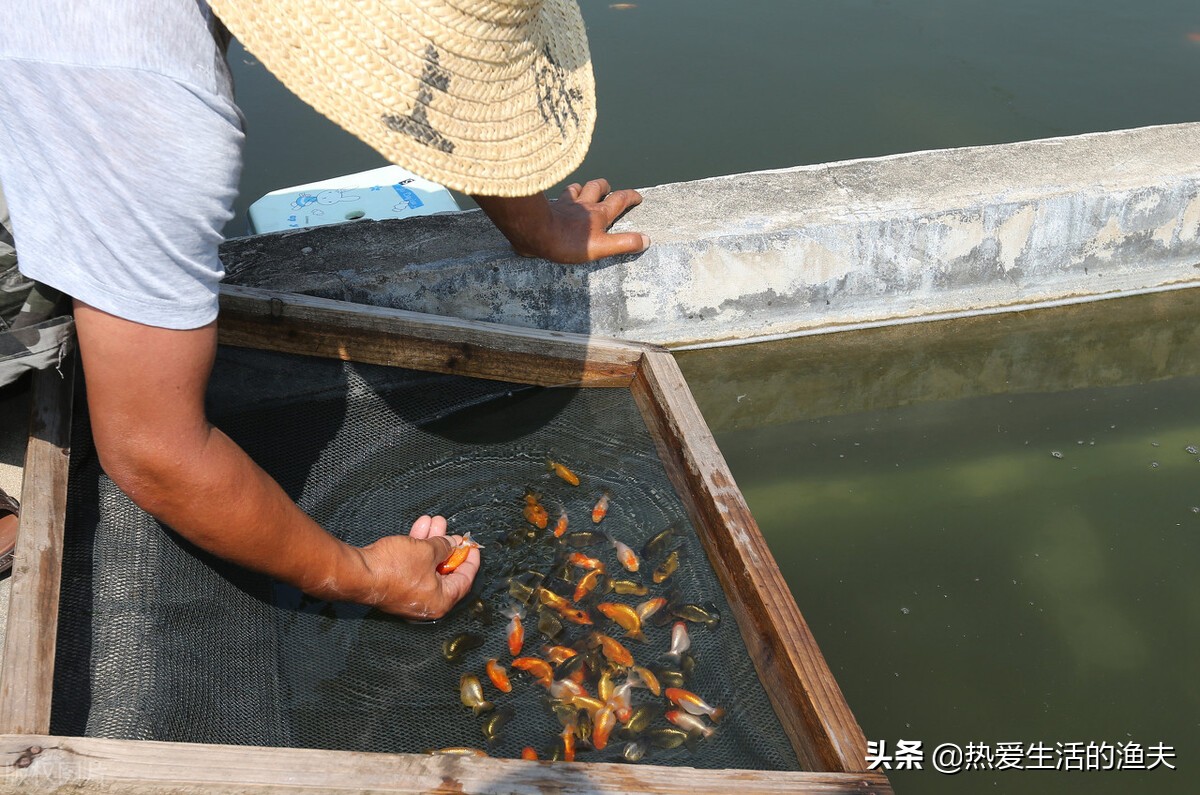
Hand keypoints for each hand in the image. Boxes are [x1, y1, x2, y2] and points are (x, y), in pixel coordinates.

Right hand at [356, 515, 479, 619]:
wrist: (358, 572)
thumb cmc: (394, 568)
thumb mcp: (427, 551)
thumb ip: (444, 546)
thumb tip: (451, 544)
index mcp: (441, 601)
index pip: (465, 580)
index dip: (471, 560)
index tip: (473, 546)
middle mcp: (427, 601)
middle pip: (445, 570)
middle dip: (447, 545)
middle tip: (452, 530)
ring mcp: (410, 593)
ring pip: (427, 564)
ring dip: (432, 541)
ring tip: (435, 520)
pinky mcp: (396, 584)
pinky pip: (413, 564)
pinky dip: (417, 547)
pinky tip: (420, 526)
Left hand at [473, 178, 648, 263]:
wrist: (536, 232)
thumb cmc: (570, 242)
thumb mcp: (602, 247)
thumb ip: (624, 243)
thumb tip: (646, 240)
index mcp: (599, 213)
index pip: (620, 199)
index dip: (631, 197)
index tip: (638, 197)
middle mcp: (584, 204)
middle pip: (597, 187)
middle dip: (605, 186)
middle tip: (608, 188)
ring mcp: (566, 204)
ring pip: (578, 188)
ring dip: (584, 187)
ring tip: (585, 190)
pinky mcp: (550, 207)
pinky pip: (559, 196)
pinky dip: (563, 195)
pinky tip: (561, 199)